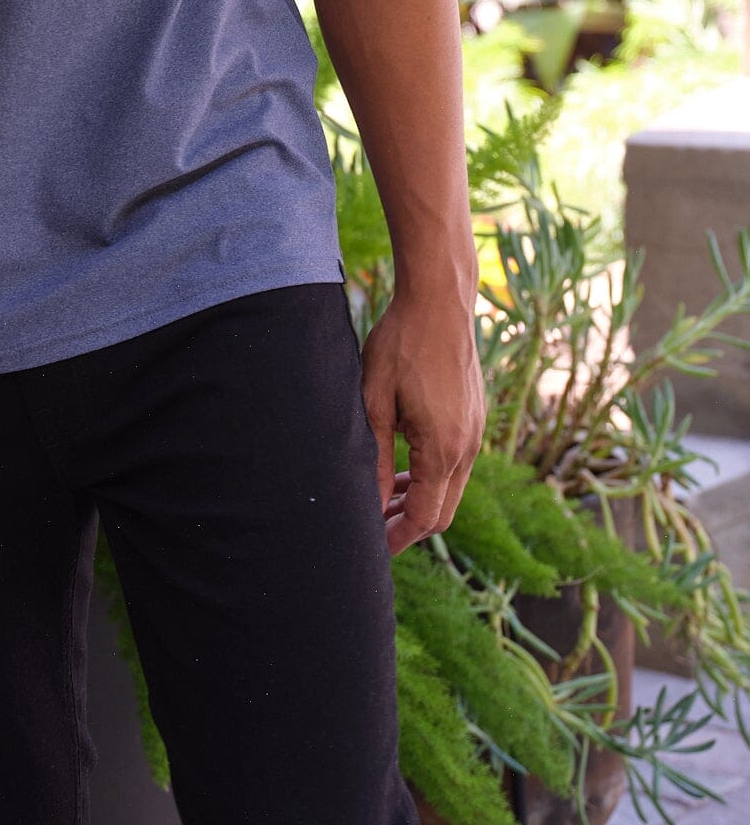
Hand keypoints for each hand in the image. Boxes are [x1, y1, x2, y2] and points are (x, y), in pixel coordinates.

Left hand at [359, 286, 484, 554]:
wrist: (439, 302)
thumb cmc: (400, 345)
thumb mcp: (375, 401)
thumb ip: (376, 458)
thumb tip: (372, 504)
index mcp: (444, 449)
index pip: (426, 517)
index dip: (399, 537)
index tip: (374, 546)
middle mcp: (468, 447)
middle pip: (445, 511)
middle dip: (410, 524)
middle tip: (375, 523)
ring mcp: (476, 432)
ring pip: (452, 487)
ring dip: (422, 497)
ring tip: (386, 494)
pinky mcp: (476, 416)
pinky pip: (458, 462)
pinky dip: (434, 473)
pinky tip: (406, 461)